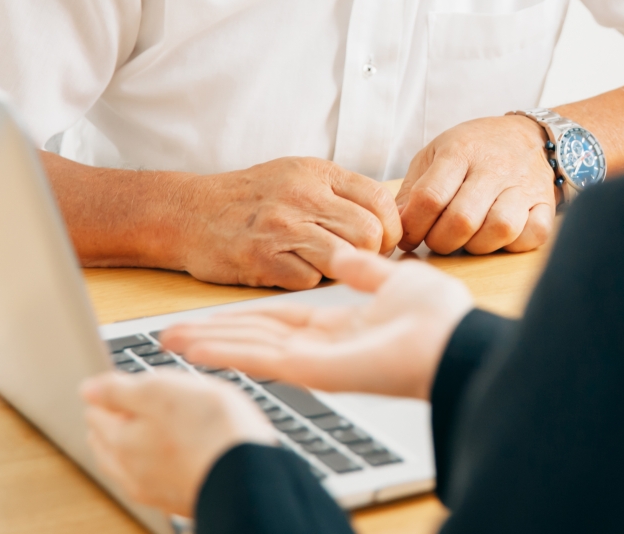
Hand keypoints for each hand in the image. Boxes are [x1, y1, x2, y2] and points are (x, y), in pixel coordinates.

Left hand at [81, 370, 276, 517]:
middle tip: (141, 400)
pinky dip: (159, 462)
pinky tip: (178, 452)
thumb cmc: (212, 430)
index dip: (112, 390)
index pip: (95, 411)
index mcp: (120, 441)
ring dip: (137, 443)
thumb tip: (88, 389)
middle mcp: (130, 471)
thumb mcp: (161, 390)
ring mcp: (154, 490)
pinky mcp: (179, 499)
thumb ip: (119, 390)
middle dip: (118, 420)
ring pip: (130, 462)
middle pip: (108, 441)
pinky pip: (156, 477)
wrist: (251, 476)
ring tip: (159, 425)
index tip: (131, 382)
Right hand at [161, 247, 473, 400]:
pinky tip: (196, 349)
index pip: (282, 319)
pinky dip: (227, 354)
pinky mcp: (316, 369)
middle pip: (258, 338)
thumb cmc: (436, 311)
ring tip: (172, 342)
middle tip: (173, 335)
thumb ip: (365, 269)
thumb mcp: (394, 274)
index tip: (218, 312)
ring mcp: (316, 358)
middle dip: (215, 337)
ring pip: (253, 349)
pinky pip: (264, 359)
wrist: (452, 338)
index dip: (246, 318)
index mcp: (339, 324)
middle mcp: (322, 344)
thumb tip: (346, 255)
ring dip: (211, 346)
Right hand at [173, 157, 400, 289]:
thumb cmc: (251, 198)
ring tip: (327, 265)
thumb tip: (386, 219)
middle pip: (368, 233)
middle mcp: (302, 197)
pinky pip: (309, 280)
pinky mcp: (262, 259)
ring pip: (344, 258)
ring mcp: (281, 228)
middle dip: (371, 254)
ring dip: (342, 269)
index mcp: (316, 173)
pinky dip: (308, 282)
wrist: (189, 213)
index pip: (379, 200)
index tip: (383, 241)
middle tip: (359, 260)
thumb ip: (339, 191)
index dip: (390, 227)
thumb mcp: (297, 175)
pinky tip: (295, 272)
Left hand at [395, 115, 557, 253]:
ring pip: (500, 229)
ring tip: (469, 237)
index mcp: (460, 152)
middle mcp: (494, 168)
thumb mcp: (436, 154)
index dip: (413, 226)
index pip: (430, 197)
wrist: (530, 135)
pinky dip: (515, 243)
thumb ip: (414, 190)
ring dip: (477, 245)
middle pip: (462, 220)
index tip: (410, 236)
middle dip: (441, 241)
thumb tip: (399, 228)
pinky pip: (534, 234)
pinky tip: (499, 236)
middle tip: (438, 237)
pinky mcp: (546, 203)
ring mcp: (523, 186)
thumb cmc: (476, 148)